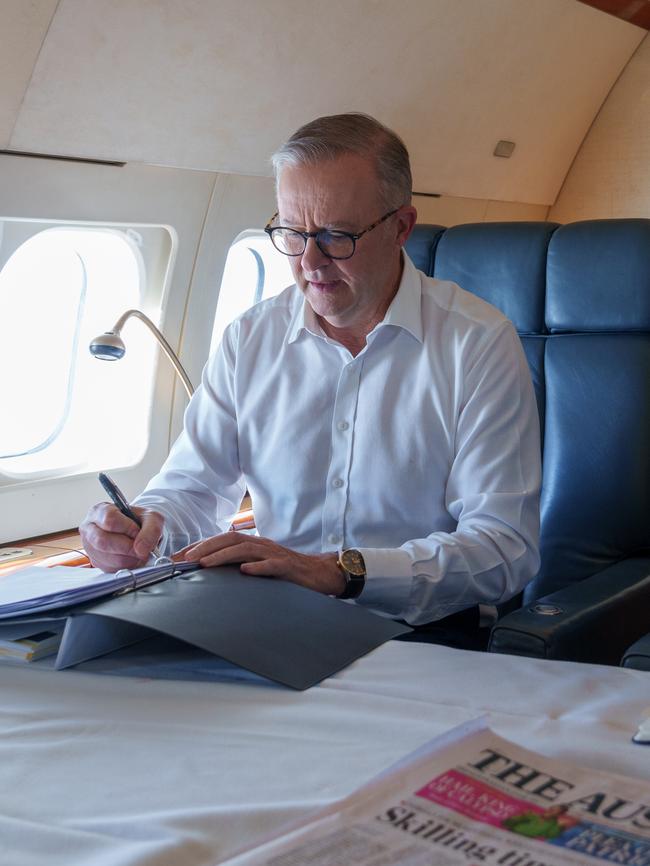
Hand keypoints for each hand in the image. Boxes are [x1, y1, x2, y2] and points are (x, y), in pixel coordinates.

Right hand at [79, 503, 163, 571]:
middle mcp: (90, 528)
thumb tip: (141, 549)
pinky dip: (127, 565)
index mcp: (99, 510)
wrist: (137, 532)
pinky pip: (111, 568)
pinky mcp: (96, 562)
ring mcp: (91, 547)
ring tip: (138, 551)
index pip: (109, 519)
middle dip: (127, 546)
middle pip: (103, 541)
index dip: (127, 527)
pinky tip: (132, 557)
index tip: (138, 532)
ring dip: (129, 557)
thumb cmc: (139, 521)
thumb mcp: (151, 517)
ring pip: (108, 557)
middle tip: (140, 547)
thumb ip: (151, 529)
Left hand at [174, 532, 345, 596]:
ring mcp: (275, 555)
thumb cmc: (288, 572)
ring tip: (205, 564)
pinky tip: (244, 571)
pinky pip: (272, 565)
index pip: (223, 540)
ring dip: (224, 556)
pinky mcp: (289, 567)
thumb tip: (212, 573)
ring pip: (247, 550)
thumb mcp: (261, 567)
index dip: (201, 546)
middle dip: (206, 547)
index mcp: (254, 545)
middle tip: (186, 559)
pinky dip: (258, 567)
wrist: (321, 573)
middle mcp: (262, 545)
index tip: (179, 557)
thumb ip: (241, 566)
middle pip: (230, 539)